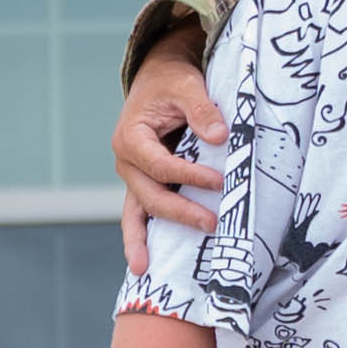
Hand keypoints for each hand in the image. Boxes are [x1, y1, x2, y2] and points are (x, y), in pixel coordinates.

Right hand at [115, 37, 225, 266]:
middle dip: (179, 213)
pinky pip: (141, 212)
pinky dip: (142, 235)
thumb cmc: (171, 82)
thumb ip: (201, 108)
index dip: (189, 176)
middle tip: (211, 224)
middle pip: (150, 195)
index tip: (218, 181)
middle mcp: (126, 161)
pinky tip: (145, 262)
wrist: (158, 79)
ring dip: (142, 239)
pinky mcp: (144, 183)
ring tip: (144, 268)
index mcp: (131, 137)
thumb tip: (219, 136)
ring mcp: (133, 176)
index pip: (161, 165)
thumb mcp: (186, 85)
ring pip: (137, 211)